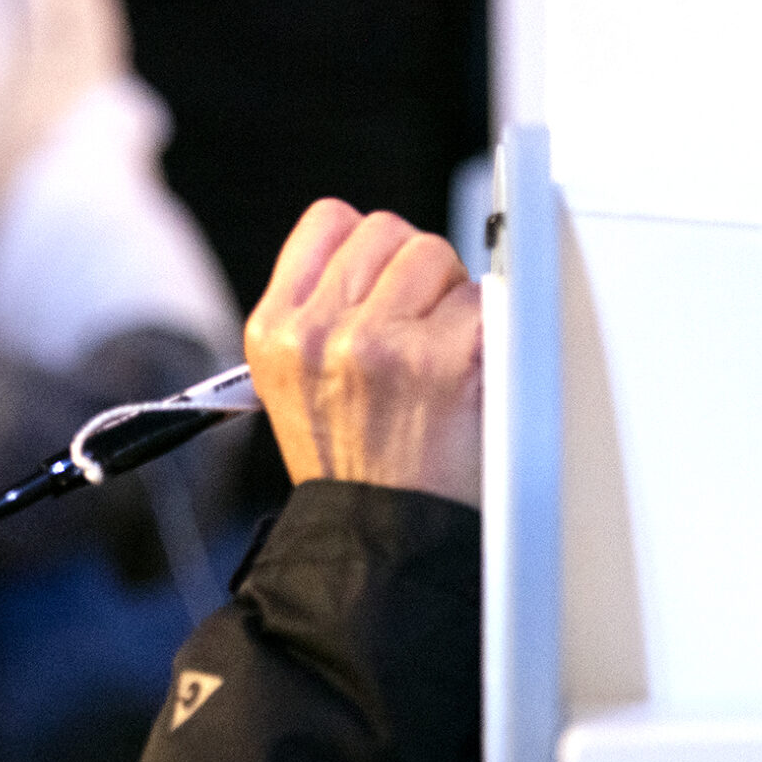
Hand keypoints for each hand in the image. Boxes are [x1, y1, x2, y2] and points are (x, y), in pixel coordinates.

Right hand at [244, 200, 481, 506]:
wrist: (381, 541)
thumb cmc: (355, 467)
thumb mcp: (295, 381)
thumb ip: (322, 309)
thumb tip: (386, 250)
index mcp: (273, 331)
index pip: (329, 221)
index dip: (364, 249)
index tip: (378, 287)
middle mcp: (316, 332)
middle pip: (387, 230)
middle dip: (410, 273)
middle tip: (413, 336)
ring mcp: (378, 343)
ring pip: (434, 252)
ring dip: (449, 296)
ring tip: (437, 358)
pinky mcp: (442, 358)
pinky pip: (482, 296)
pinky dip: (488, 329)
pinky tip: (467, 374)